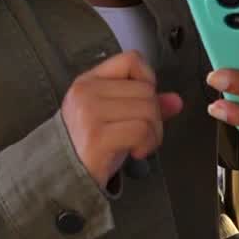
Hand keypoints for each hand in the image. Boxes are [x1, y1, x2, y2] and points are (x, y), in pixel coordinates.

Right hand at [60, 49, 182, 187]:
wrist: (61, 178)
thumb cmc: (89, 147)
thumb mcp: (114, 118)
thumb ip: (143, 105)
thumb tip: (176, 101)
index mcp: (88, 81)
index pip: (130, 59)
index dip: (147, 78)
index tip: (144, 102)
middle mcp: (87, 92)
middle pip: (145, 89)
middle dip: (154, 114)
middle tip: (143, 134)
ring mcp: (90, 113)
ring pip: (147, 109)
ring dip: (154, 132)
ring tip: (140, 145)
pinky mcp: (97, 137)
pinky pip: (141, 129)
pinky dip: (148, 143)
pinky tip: (136, 152)